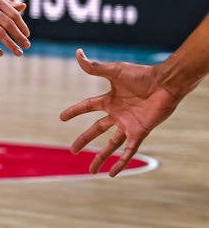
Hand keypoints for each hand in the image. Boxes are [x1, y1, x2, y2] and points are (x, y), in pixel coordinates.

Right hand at [0, 0, 29, 56]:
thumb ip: (6, 3)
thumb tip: (23, 6)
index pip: (13, 14)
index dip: (22, 25)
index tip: (27, 35)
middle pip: (8, 24)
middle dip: (19, 37)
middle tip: (27, 46)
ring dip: (10, 44)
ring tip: (18, 52)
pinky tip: (0, 53)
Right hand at [59, 48, 179, 175]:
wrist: (165, 84)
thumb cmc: (142, 75)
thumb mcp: (114, 71)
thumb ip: (95, 67)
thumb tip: (78, 54)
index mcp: (110, 100)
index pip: (88, 107)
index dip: (74, 111)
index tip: (62, 117)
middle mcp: (118, 114)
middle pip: (96, 130)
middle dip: (83, 140)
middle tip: (72, 150)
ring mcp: (128, 125)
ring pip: (111, 145)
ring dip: (101, 157)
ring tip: (91, 170)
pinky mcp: (139, 133)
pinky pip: (128, 151)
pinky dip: (120, 162)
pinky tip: (112, 174)